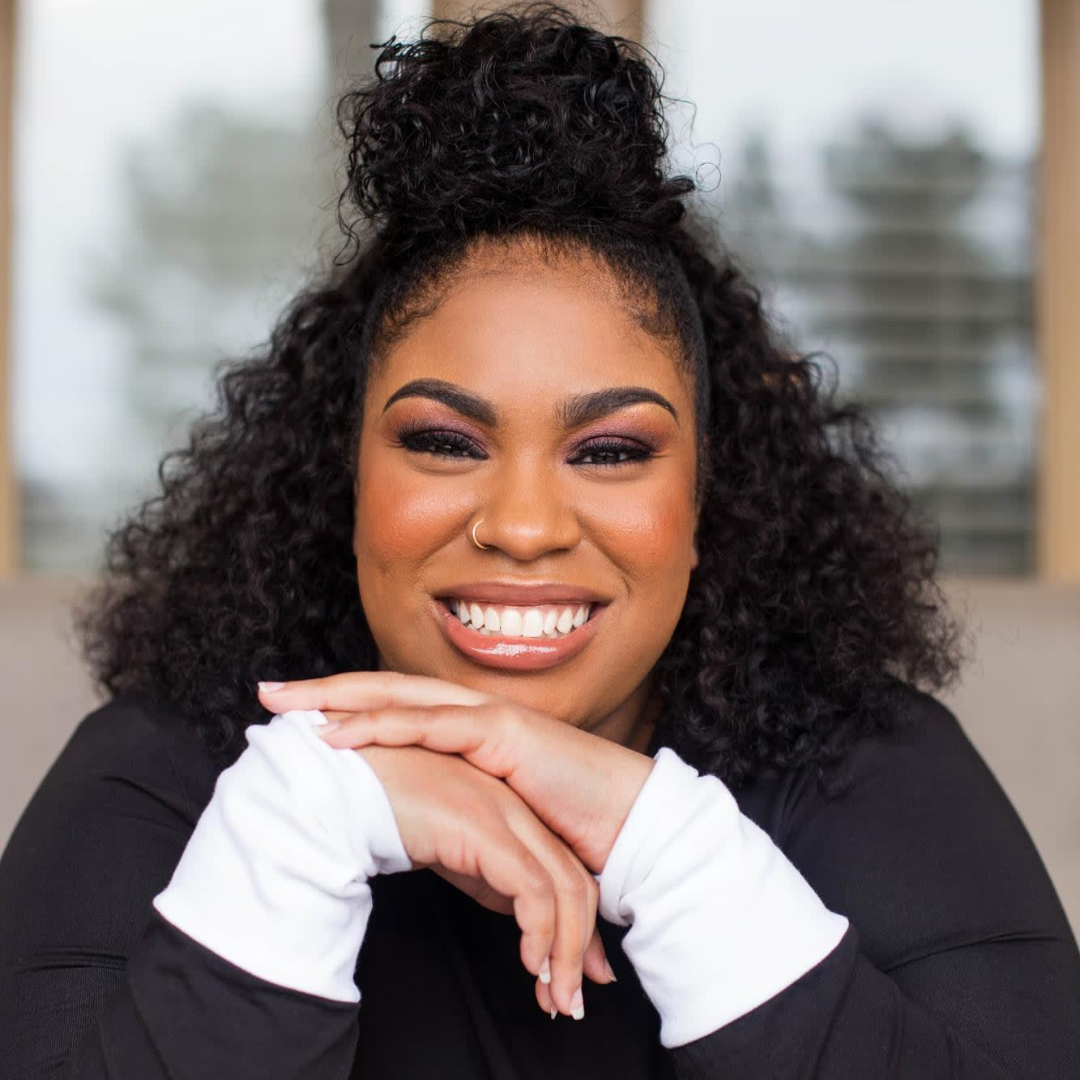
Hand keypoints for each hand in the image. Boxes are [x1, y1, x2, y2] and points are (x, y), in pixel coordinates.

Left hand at [258, 673, 654, 881]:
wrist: (627, 823)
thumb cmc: (568, 824)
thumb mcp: (495, 815)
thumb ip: (457, 809)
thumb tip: (419, 830)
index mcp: (468, 729)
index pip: (394, 707)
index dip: (342, 706)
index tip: (292, 713)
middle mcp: (473, 712)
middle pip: (384, 689)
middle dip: (323, 690)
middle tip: (268, 693)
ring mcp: (488, 716)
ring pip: (400, 697)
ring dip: (338, 700)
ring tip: (287, 705)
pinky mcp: (504, 733)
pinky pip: (433, 723)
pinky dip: (383, 724)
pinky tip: (341, 731)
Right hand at [320, 739, 612, 1018]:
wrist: (346, 781)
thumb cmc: (388, 809)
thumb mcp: (450, 849)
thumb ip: (486, 875)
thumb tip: (517, 916)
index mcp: (512, 810)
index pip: (565, 872)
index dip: (578, 927)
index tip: (576, 975)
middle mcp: (517, 808)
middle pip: (574, 882)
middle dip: (580, 949)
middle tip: (572, 1001)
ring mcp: (504, 814)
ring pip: (561, 889)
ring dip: (564, 954)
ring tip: (555, 998)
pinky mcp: (485, 827)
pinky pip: (532, 888)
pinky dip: (540, 932)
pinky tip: (529, 963)